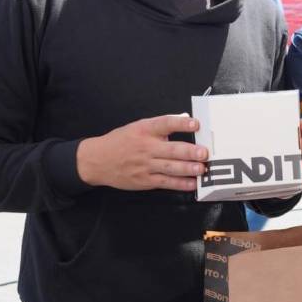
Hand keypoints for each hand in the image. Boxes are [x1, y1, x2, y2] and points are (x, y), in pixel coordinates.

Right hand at [76, 114, 207, 191]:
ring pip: (170, 168)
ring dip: (187, 169)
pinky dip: (179, 184)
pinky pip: (165, 182)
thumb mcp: (137, 127)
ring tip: (201, 169)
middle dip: (189, 152)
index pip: (165, 124)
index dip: (181, 124)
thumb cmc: (120, 142)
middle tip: (204, 153)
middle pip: (171, 149)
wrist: (97, 161)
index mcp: (144, 130)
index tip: (195, 124)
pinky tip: (191, 184)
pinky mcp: (145, 180)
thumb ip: (161, 125)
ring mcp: (145, 165)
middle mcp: (146, 147)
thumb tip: (184, 118)